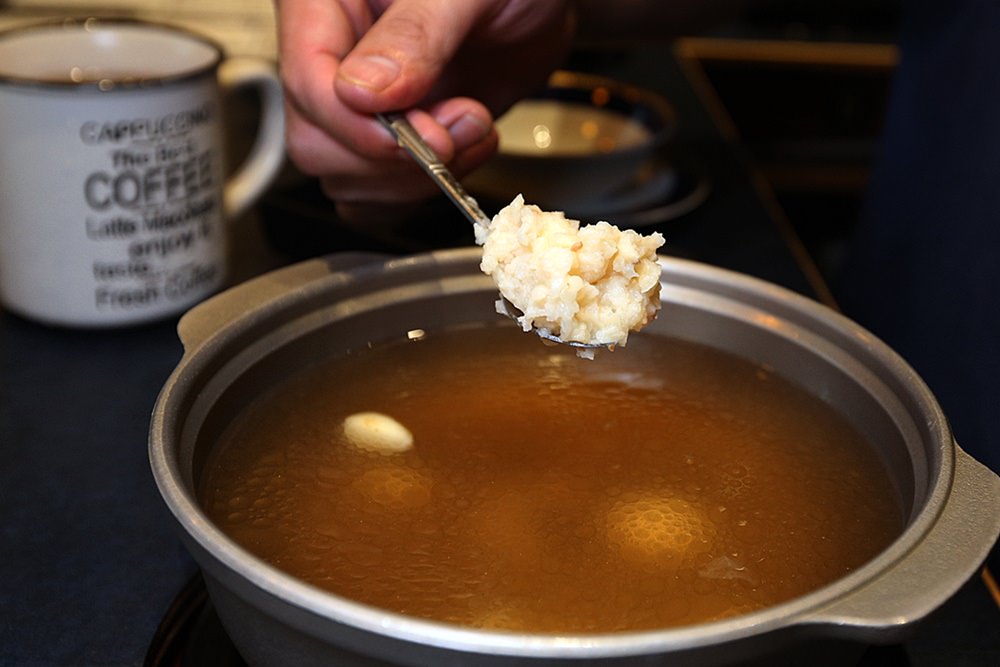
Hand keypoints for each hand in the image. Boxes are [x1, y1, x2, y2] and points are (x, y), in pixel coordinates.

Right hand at [275, 0, 575, 220]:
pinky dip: (419, 193)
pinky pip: (375, 194)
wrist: (542, 3)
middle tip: (457, 126)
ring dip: (417, 177)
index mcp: (327, 4)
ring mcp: (362, 103)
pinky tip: (462, 154)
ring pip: (346, 177)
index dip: (359, 124)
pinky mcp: (390, 138)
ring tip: (472, 127)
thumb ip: (416, 34)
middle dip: (395, 155)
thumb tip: (363, 91)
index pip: (307, 82)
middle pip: (317, 142)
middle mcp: (335, 56)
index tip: (421, 133)